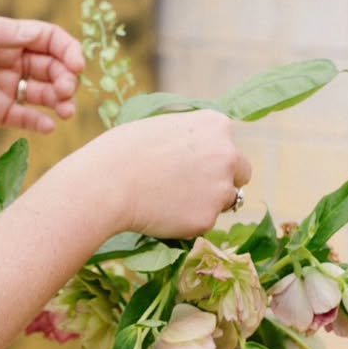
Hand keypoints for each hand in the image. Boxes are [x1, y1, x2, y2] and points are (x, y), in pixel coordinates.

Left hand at [0, 17, 84, 135]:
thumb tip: (37, 34)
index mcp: (1, 37)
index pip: (46, 38)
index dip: (66, 49)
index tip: (77, 64)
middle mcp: (7, 61)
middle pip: (51, 66)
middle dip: (66, 76)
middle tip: (67, 90)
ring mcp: (2, 88)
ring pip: (43, 93)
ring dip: (60, 100)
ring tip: (65, 110)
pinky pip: (26, 118)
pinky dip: (40, 122)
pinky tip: (47, 126)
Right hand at [93, 111, 251, 239]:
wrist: (106, 184)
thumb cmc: (122, 151)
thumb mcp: (161, 128)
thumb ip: (187, 138)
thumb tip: (193, 153)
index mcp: (215, 125)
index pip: (228, 144)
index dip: (210, 157)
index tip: (192, 165)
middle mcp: (227, 154)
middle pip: (241, 173)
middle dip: (222, 181)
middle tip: (190, 189)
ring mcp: (221, 188)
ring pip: (224, 201)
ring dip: (205, 203)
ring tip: (167, 201)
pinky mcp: (208, 219)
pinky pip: (202, 223)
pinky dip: (187, 223)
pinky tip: (160, 214)